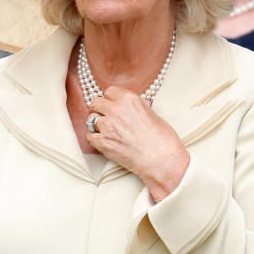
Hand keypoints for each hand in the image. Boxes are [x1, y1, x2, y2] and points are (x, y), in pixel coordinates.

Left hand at [88, 86, 188, 201]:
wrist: (162, 162)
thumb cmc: (164, 141)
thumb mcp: (153, 115)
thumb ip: (137, 108)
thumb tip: (129, 107)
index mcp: (130, 100)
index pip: (110, 91)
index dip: (111, 99)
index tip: (113, 104)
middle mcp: (116, 110)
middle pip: (96, 102)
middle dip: (100, 109)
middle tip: (105, 116)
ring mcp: (107, 126)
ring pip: (91, 119)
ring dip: (97, 124)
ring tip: (106, 130)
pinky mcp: (102, 142)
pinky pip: (89, 136)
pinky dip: (95, 138)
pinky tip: (104, 141)